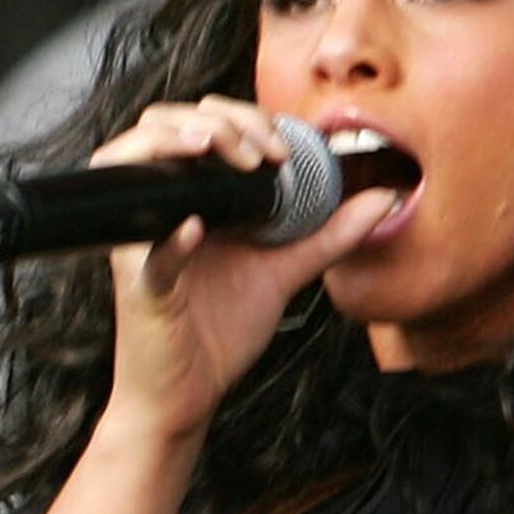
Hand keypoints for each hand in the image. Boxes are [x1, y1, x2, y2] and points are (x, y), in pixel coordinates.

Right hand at [96, 95, 401, 440]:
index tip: (283, 149)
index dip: (241, 117)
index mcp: (188, 199)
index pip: (197, 124)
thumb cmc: (217, 335)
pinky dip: (171, 240)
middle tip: (263, 151)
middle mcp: (156, 211)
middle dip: (218, 120)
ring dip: (179, 143)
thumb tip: (382, 198)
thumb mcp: (283, 273)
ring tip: (227, 156)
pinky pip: (148, 256)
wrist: (187, 396)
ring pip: (130, 161)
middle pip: (160, 123)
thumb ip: (328, 234)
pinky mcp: (139, 287)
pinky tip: (197, 230)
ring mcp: (140, 245)